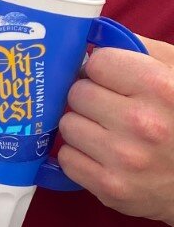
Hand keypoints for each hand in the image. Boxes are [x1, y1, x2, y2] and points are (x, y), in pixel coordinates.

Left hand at [56, 37, 173, 223]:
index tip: (109, 78)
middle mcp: (141, 122)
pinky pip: (67, 159)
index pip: (97, 63)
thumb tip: (95, 38)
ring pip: (67, 125)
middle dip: (89, 97)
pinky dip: (80, 156)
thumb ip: (141, 50)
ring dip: (82, 126)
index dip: (101, 69)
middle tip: (108, 106)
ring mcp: (123, 159)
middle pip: (77, 93)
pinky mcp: (110, 188)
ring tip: (107, 131)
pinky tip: (102, 154)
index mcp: (160, 87)